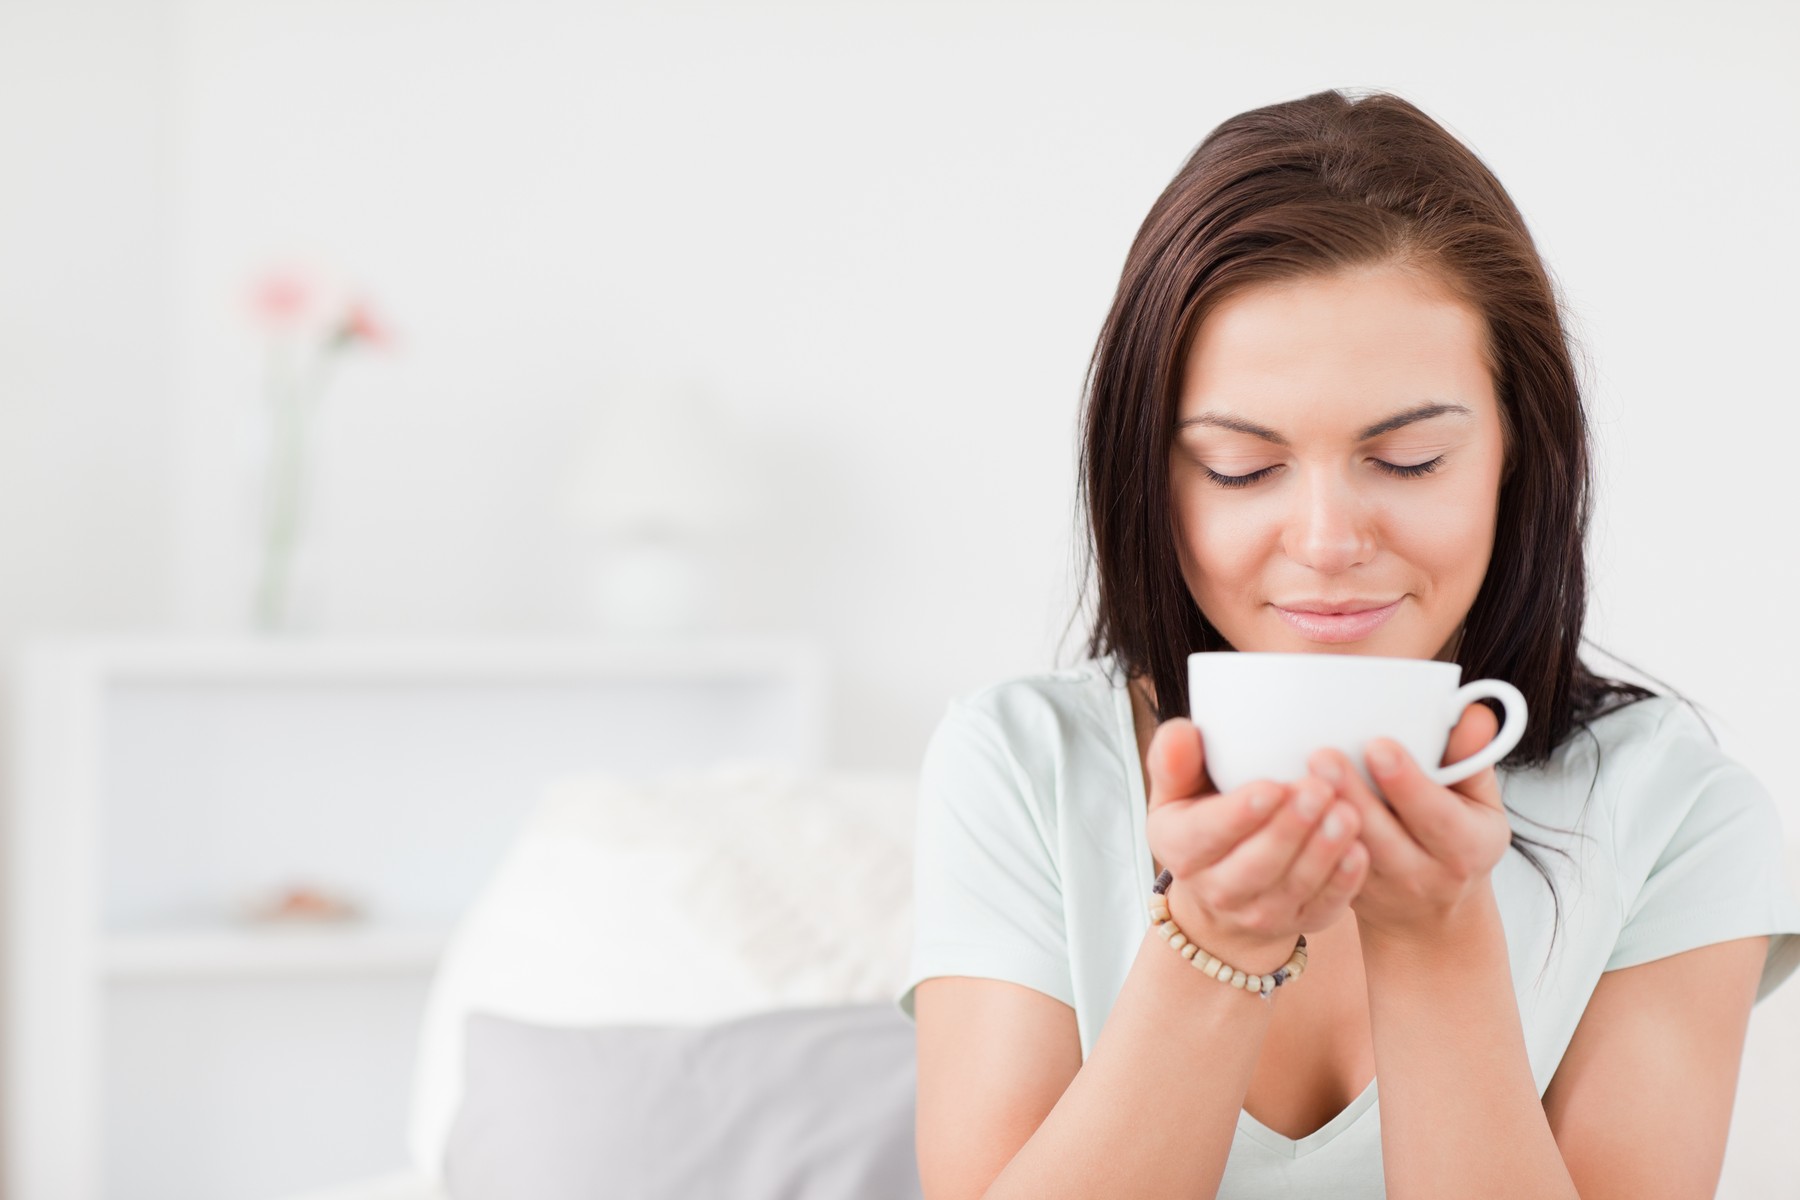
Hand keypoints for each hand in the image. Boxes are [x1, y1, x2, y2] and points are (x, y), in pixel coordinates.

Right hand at [1145, 717, 1369, 973]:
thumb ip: (1175, 760)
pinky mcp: (1301, 921)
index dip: (1239, 814)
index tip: (1271, 786)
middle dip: (1289, 829)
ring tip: (1348, 812)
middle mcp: (1216, 888)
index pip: (1207, 833)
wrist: (1221, 889)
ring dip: (1322, 852)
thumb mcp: (1177, 791)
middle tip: (1319, 789)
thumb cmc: (1204, 818)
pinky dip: (1343, 881)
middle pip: (1255, 864)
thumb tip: (1180, 732)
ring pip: (1293, 886)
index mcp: (1180, 848)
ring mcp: (1259, 912)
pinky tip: (1360, 850)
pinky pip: (1324, 905)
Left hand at [1307, 702, 1511, 942]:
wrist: (1434, 909)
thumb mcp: (1478, 801)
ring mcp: (1382, 890)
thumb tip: (1474, 714)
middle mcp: (1425, 874)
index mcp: (1467, 847)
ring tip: (1299, 778)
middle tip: (1323, 755)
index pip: (1438, 816)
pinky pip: (1322, 867)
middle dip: (1352, 794)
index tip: (1379, 746)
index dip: (1407, 784)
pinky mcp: (1347, 894)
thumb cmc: (1457, 835)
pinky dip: (1304, 839)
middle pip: (1383, 837)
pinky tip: (1285, 806)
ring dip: (1319, 819)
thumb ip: (1472, 758)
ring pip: (1346, 854)